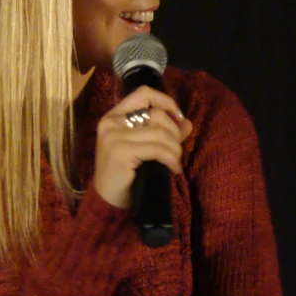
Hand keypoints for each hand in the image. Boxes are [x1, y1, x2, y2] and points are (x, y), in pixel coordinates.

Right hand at [93, 85, 192, 208]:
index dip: (165, 101)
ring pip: (159, 132)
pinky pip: (157, 149)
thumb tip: (187, 122)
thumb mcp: (146, 148)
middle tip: (177, 150)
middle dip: (174, 132)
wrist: (108, 202)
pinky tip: (174, 169)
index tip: (178, 118)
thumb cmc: (127, 175)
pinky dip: (171, 158)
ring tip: (175, 162)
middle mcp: (111, 122)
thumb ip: (165, 133)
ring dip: (175, 149)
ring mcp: (113, 136)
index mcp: (114, 116)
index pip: (143, 93)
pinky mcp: (120, 151)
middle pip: (156, 114)